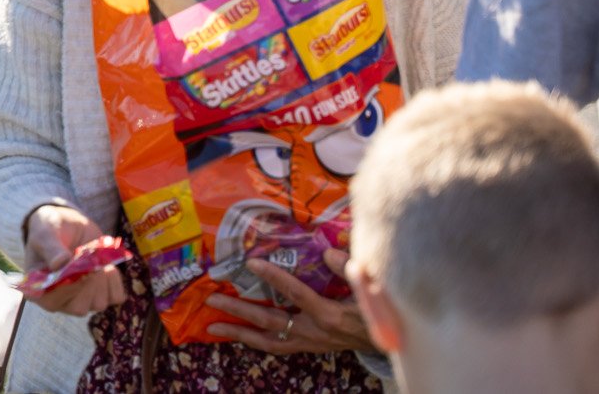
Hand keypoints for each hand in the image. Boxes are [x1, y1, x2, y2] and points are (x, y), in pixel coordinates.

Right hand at [22, 205, 125, 316]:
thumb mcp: (45, 232)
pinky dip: (114, 279)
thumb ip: (51, 248)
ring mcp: (82, 300)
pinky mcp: (102, 294)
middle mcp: (59, 301)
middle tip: (86, 256)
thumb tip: (60, 263)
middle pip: (79, 308)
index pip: (52, 302)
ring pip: (99, 304)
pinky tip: (105, 264)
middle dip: (88, 281)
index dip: (68, 286)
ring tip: (94, 256)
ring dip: (101, 278)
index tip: (75, 261)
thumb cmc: (50, 229)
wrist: (70, 226)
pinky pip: (115, 297)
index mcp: (38, 290)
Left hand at [205, 249, 376, 354]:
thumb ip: (347, 269)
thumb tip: (326, 251)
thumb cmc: (376, 311)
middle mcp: (313, 331)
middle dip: (239, 311)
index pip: (295, 294)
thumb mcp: (369, 289)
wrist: (386, 341)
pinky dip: (255, 341)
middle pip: (270, 321)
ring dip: (239, 333)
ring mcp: (308, 342)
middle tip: (211, 298)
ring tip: (213, 326)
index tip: (251, 263)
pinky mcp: (306, 346)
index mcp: (328, 315)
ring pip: (268, 341)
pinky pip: (276, 346)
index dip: (274, 278)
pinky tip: (238, 335)